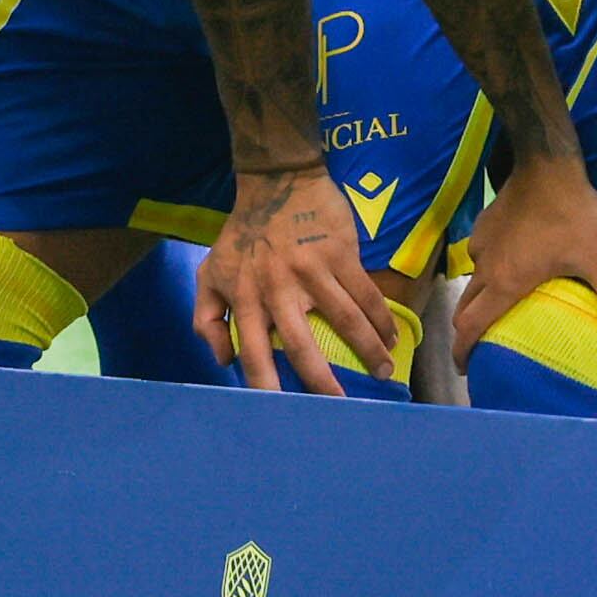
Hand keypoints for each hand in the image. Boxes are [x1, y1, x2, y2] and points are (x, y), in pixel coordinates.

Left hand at [200, 164, 399, 396]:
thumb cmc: (242, 235)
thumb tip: (222, 361)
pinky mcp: (340, 252)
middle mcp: (278, 287)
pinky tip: (390, 338)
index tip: (280, 414)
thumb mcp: (209, 273)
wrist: (276, 182)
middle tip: (339, 407)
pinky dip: (382, 320)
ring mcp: (312, 269)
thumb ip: (206, 319)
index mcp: (245, 297)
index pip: (252, 351)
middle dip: (321, 380)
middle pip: (301, 344)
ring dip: (368, 350)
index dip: (264, 385)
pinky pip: (366, 293)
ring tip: (383, 374)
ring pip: (346, 319)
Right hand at [452, 159, 596, 363]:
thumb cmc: (569, 212)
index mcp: (504, 283)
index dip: (462, 351)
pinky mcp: (485, 223)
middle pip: (464, 308)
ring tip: (499, 309)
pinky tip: (510, 266)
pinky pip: (480, 255)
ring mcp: (482, 243)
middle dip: (467, 331)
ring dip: (479, 299)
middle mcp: (485, 267)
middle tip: (480, 348)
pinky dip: (488, 270)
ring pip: (472, 280)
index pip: (469, 326)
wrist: (547, 162)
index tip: (464, 370)